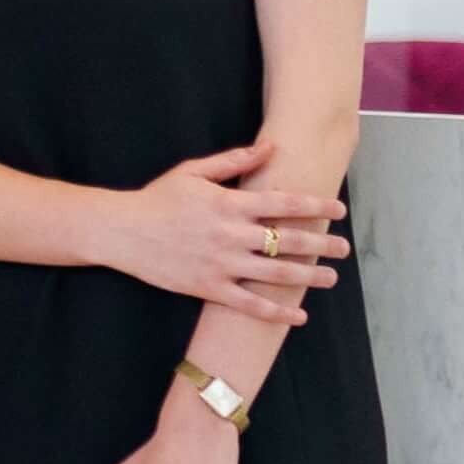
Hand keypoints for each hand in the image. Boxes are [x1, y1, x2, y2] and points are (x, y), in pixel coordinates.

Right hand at [108, 142, 344, 323]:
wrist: (120, 231)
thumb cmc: (157, 199)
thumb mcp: (192, 172)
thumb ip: (234, 161)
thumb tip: (271, 148)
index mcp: (229, 203)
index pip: (284, 204)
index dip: (316, 206)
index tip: (339, 210)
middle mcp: (231, 234)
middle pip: (289, 240)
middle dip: (322, 244)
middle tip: (344, 249)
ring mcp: (221, 264)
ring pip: (276, 273)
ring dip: (309, 277)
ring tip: (330, 278)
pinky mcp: (208, 287)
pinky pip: (250, 304)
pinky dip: (276, 311)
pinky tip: (298, 316)